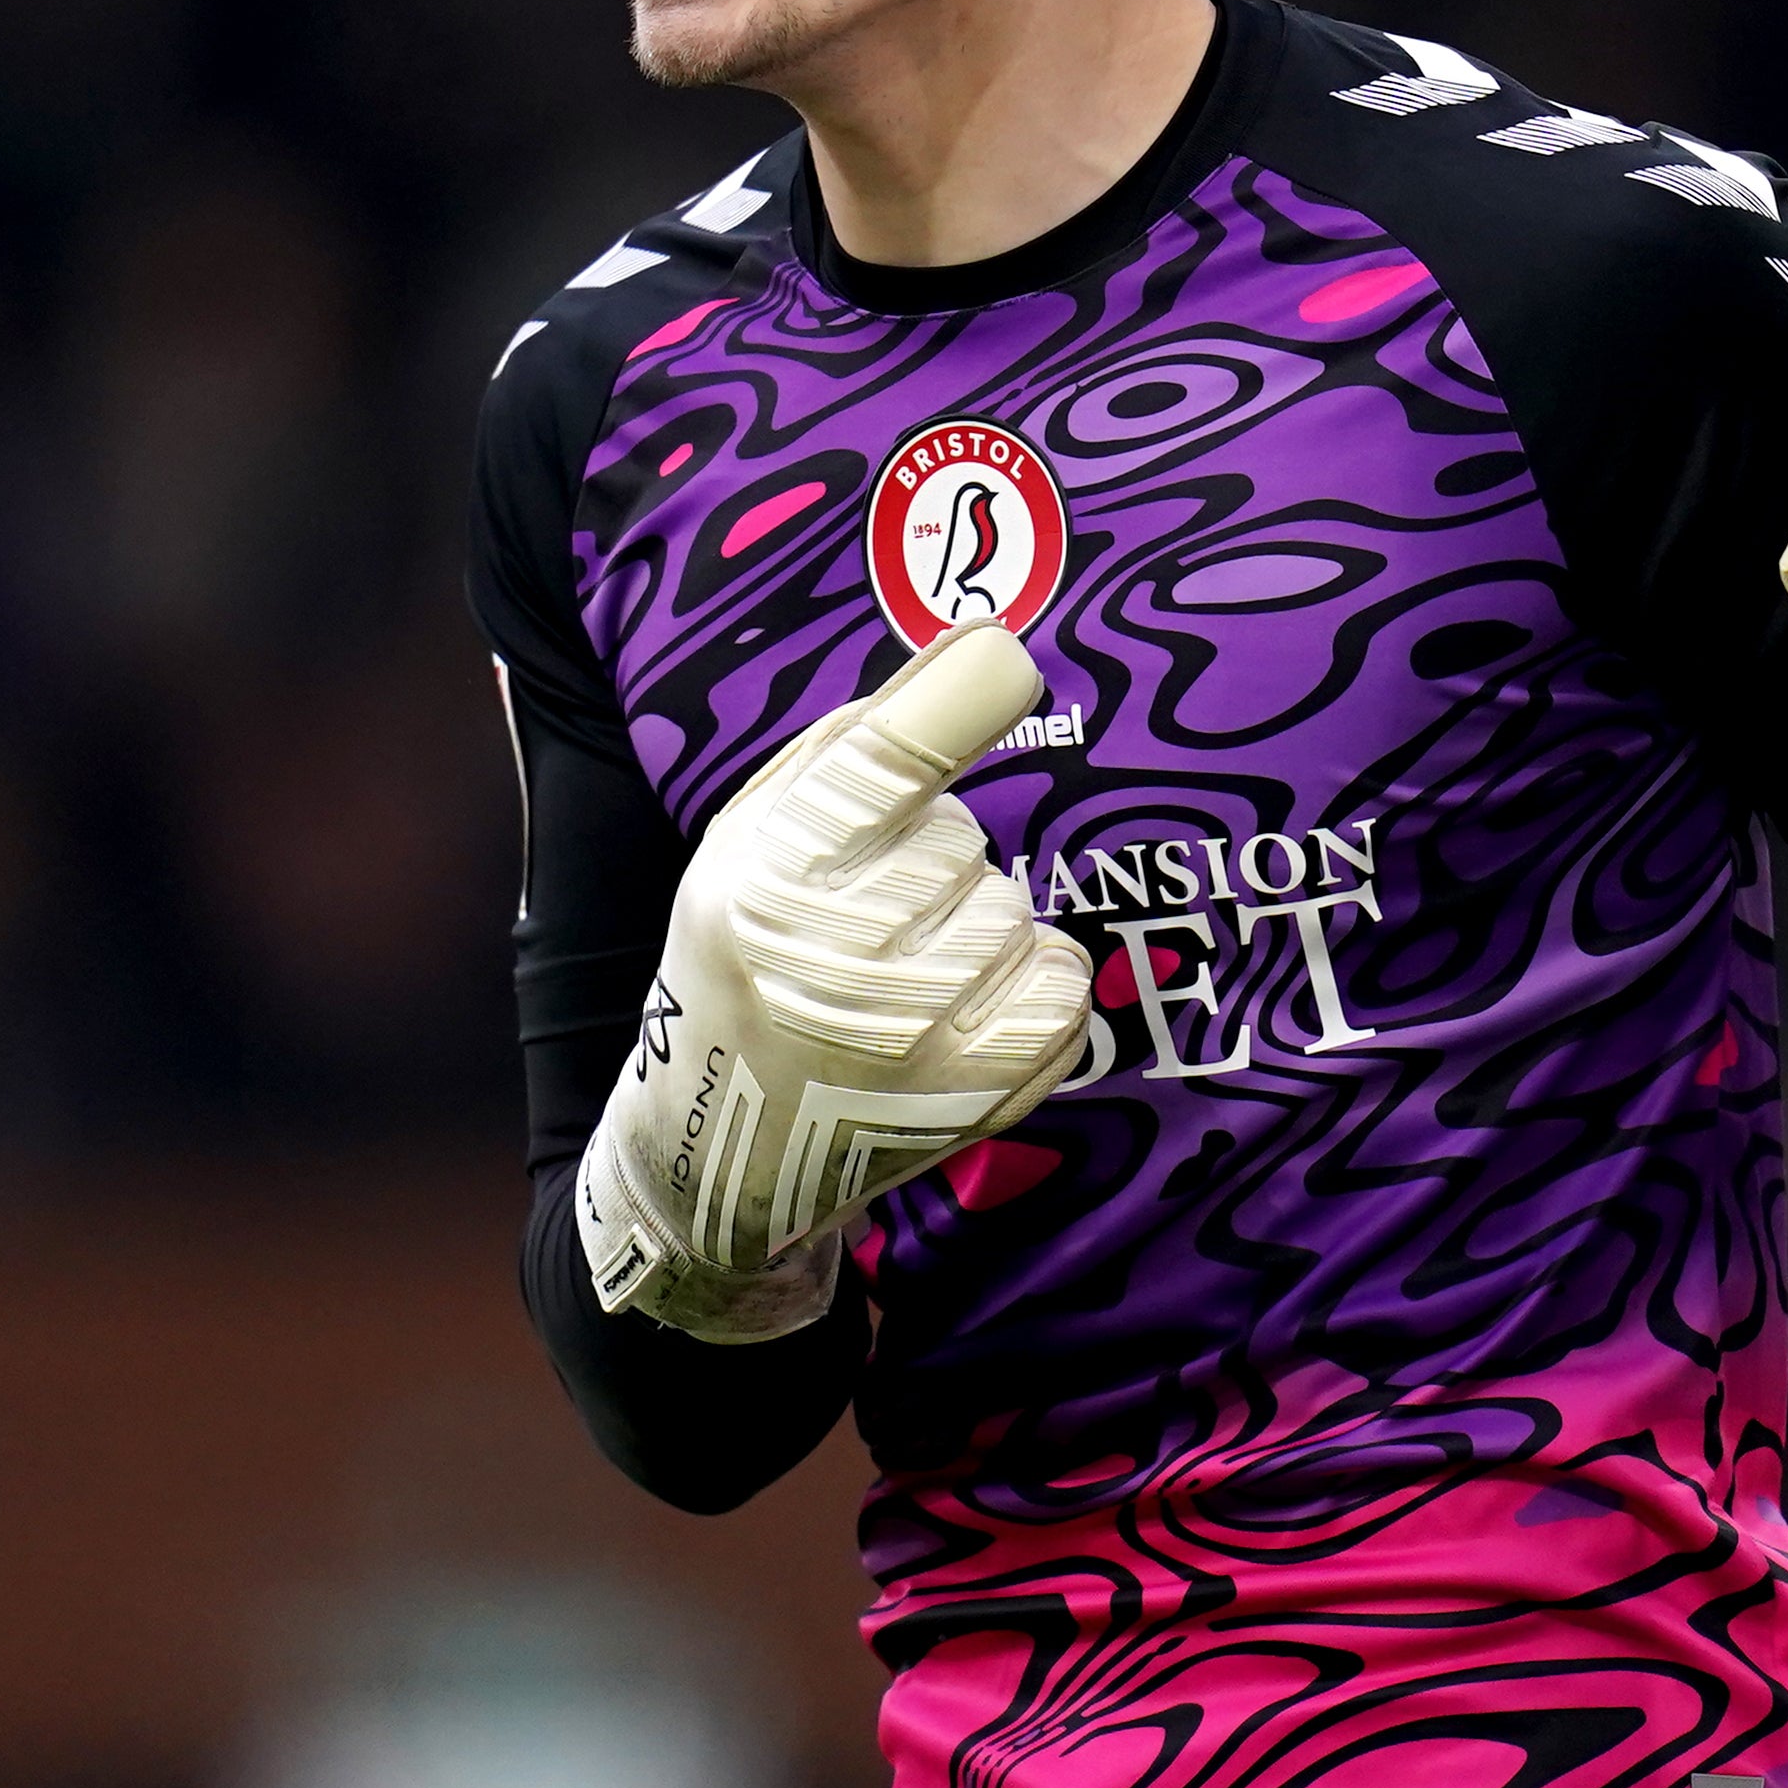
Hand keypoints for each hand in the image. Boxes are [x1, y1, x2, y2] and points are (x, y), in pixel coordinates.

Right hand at [575, 624, 1096, 1341]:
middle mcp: (840, 955)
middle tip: (863, 924)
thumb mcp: (760, 836)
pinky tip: (956, 1017)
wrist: (725, 1144)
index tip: (1009, 656)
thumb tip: (990, 643)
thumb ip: (869, 738)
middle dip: (928, 863)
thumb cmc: (754, 950)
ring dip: (973, 930)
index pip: (884, 766)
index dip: (958, 700)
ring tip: (899, 982)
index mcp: (768, 876)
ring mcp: (919, 1031)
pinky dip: (1025, 985)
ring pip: (1012, 905)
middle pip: (962, 837)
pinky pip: (1062, 977)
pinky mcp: (986, 1087)